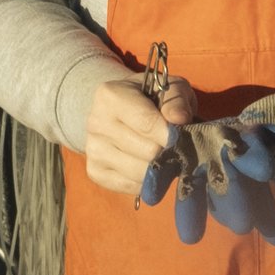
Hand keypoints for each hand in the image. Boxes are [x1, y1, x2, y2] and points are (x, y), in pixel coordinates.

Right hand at [85, 74, 194, 194]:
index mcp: (110, 96)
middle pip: (147, 151)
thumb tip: (180, 119)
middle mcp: (96, 123)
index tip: (182, 137)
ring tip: (164, 157)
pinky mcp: (95, 171)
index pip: (147, 123)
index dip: (171, 135)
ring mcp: (93, 149)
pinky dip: (147, 182)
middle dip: (168, 152)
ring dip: (160, 169)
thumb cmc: (151, 98)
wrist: (121, 113)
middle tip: (176, 147)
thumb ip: (176, 99)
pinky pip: (131, 186)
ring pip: (140, 172)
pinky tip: (149, 167)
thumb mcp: (169, 88)